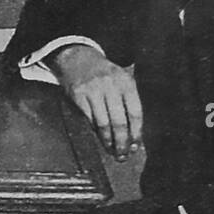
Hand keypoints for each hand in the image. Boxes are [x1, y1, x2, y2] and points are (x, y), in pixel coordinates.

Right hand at [49, 44, 142, 159]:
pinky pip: (89, 120)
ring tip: (111, 150)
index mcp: (126, 82)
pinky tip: (99, 138)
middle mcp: (110, 85)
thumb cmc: (104, 75)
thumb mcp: (121, 82)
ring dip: (108, 141)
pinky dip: (95, 132)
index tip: (135, 146)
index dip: (136, 132)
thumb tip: (134, 137)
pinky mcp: (78, 95)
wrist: (77, 58)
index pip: (135, 112)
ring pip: (103, 123)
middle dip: (122, 141)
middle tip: (122, 155)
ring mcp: (93, 90)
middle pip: (119, 121)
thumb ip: (127, 104)